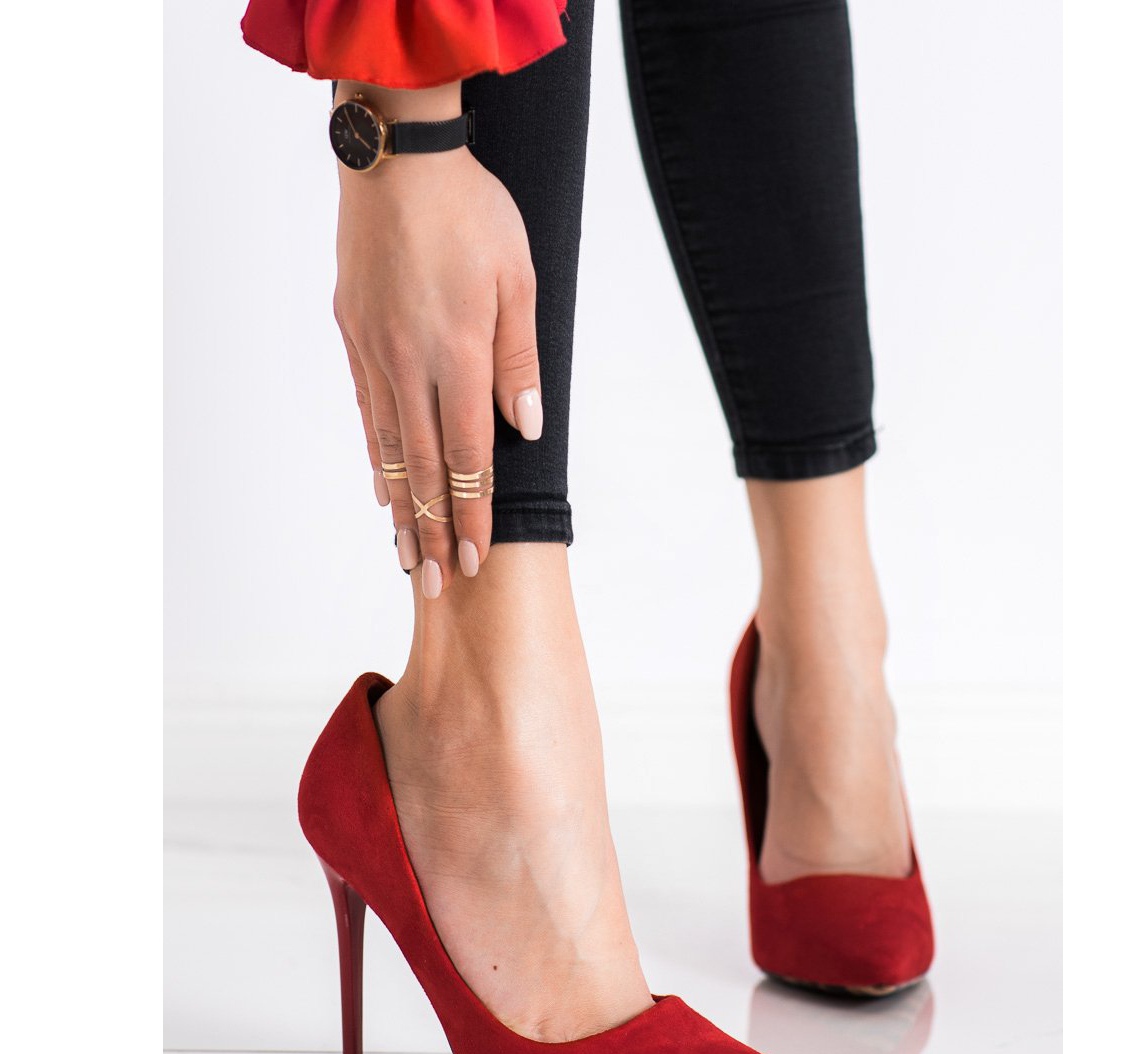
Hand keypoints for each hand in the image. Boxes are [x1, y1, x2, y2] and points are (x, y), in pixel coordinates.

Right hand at [332, 83, 541, 597]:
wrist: (397, 160)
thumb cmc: (472, 212)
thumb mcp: (520, 280)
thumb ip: (521, 362)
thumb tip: (526, 429)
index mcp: (460, 353)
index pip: (469, 456)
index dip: (473, 512)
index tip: (474, 558)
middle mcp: (412, 363)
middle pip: (424, 467)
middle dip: (432, 531)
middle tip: (432, 584)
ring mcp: (375, 353)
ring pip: (388, 448)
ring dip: (399, 507)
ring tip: (402, 554)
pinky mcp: (354, 337)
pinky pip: (366, 412)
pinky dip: (375, 457)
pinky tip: (381, 487)